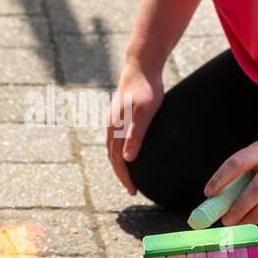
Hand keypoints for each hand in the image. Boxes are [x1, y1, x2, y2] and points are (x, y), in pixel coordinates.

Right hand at [107, 63, 162, 194]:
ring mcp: (112, 119)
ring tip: (129, 175)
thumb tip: (127, 159)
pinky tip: (128, 151)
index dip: (124, 177)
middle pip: (112, 156)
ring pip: (112, 148)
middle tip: (132, 188)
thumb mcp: (145, 113)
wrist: (140, 66)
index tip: (133, 191)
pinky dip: (119, 151)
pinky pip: (115, 139)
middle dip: (121, 174)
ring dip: (119, 163)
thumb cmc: (147, 89)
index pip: (117, 160)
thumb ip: (136, 135)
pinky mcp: (117, 114)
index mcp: (116, 128)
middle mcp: (110, 126)